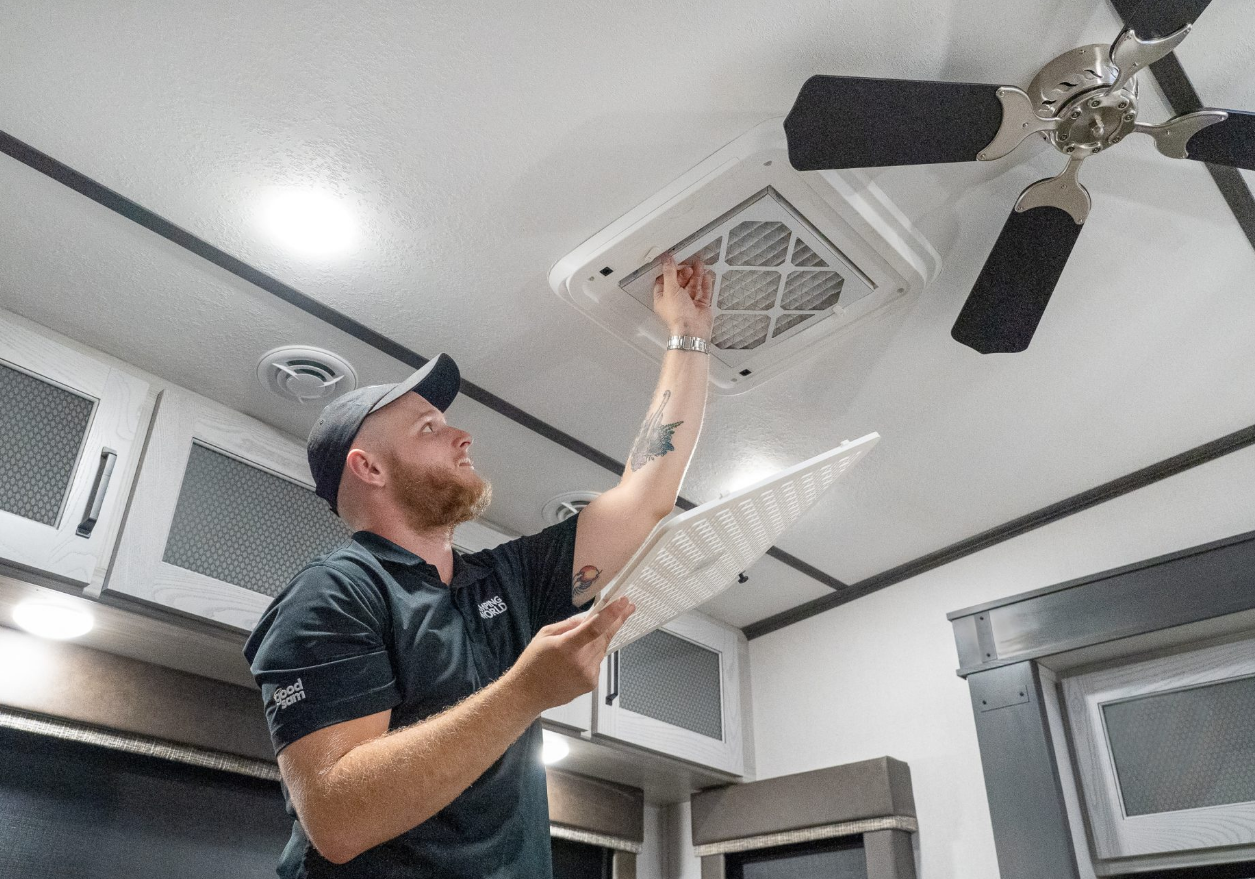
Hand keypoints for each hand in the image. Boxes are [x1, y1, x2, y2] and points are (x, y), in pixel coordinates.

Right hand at [510, 598, 635, 712]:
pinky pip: (598, 661)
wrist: (528, 694)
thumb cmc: (533, 663)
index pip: (595, 628)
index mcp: (566, 647)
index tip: (623, 602)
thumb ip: (569, 625)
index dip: (612, 614)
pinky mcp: (591, 683)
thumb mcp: (545, 635)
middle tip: (627, 607)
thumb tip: (589, 617)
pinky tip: (578, 658)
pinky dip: (593, 654)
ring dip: (600, 639)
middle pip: (605, 636)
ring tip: (584, 640)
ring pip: (602, 648)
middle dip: (617, 621)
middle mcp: (580, 662)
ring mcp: (588, 674)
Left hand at [653, 253, 713, 339]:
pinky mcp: (700, 306)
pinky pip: (704, 292)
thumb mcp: (670, 290)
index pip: (663, 282)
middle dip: (685, 273)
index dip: (668, 272)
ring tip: (700, 266)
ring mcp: (689, 304)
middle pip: (680, 283)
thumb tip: (666, 261)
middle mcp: (676, 302)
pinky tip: (706, 276)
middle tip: (689, 265)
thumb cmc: (678, 316)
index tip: (673, 262)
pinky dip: (705, 284)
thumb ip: (669, 273)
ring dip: (696, 275)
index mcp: (663, 299)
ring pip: (693, 286)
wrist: (692, 329)